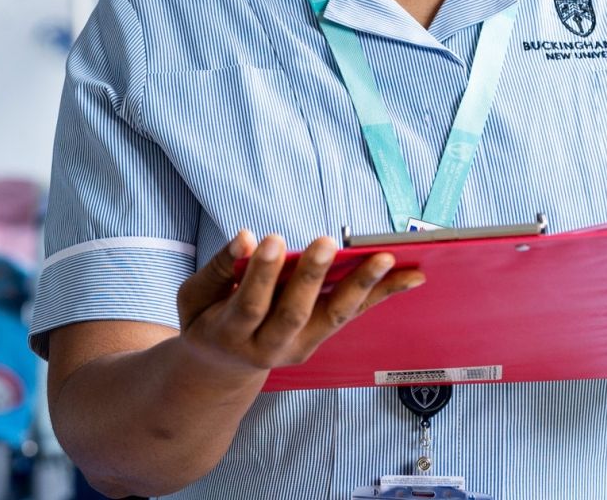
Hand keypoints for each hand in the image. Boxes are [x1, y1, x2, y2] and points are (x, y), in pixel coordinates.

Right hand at [172, 230, 424, 378]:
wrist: (222, 369)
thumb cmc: (207, 321)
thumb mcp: (195, 297)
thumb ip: (218, 269)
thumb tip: (245, 237)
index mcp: (230, 334)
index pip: (249, 305)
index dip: (261, 275)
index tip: (271, 239)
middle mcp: (270, 347)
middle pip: (294, 314)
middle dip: (311, 277)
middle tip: (326, 242)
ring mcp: (299, 347)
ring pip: (333, 317)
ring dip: (362, 286)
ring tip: (385, 257)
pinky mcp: (319, 340)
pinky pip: (351, 314)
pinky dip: (382, 294)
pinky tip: (411, 276)